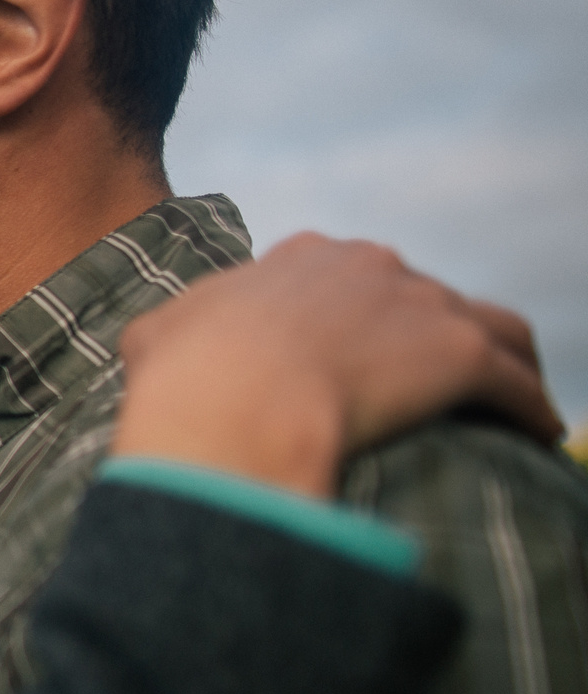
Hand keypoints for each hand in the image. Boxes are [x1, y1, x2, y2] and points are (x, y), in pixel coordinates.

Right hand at [112, 232, 561, 497]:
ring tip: (514, 409)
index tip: (361, 354)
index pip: (353, 276)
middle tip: (433, 387)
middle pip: (427, 298)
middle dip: (435, 338)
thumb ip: (170, 329)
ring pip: (496, 328)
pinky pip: (518, 386)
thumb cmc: (185, 377)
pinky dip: (531, 411)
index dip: (362, 316)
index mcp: (304, 256)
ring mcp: (422, 304)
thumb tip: (155, 342)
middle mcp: (372, 265)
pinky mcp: (464, 353)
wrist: (232, 403)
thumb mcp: (155, 336)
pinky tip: (538, 437)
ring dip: (508, 366)